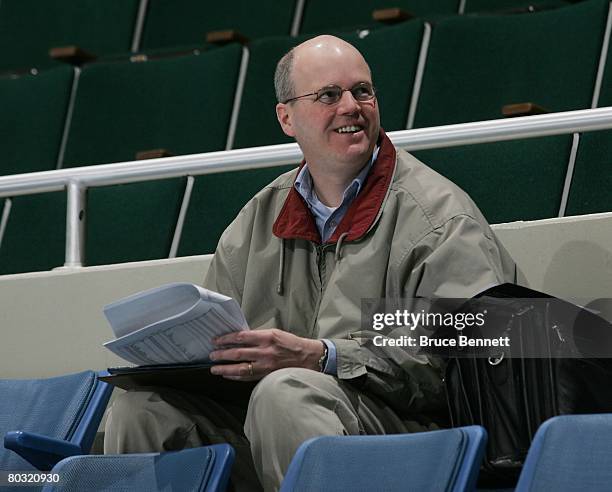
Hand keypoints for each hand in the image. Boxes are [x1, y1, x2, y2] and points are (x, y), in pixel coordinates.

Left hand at [209, 329, 324, 380]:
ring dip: (225, 369)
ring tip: (214, 368)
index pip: (241, 337)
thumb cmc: (291, 343)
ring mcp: (266, 365)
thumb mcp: (275, 333)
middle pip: (238, 353)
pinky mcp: (267, 375)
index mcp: (267, 337)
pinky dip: (236, 377)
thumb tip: (240, 339)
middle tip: (212, 354)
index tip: (216, 340)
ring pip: (240, 368)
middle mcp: (265, 351)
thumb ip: (258, 336)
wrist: (308, 357)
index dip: (226, 339)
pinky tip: (228, 376)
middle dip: (222, 354)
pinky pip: (248, 377)